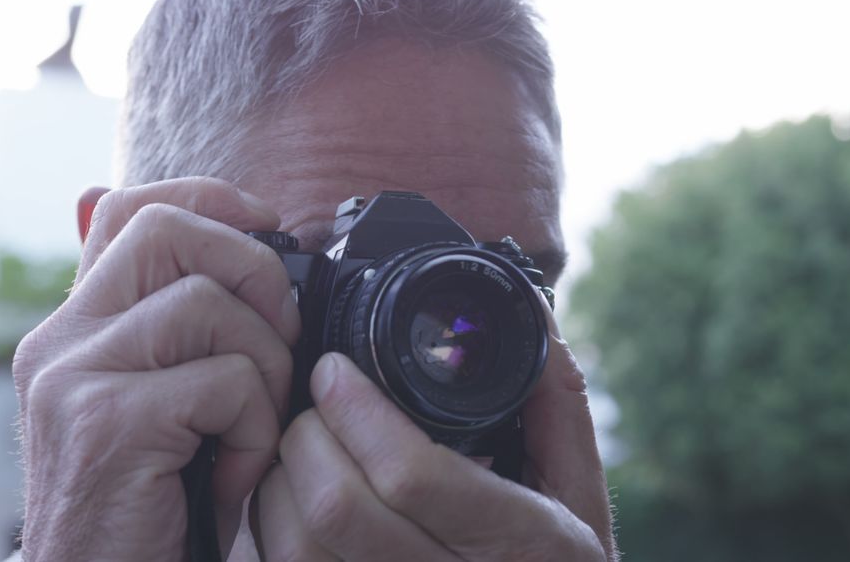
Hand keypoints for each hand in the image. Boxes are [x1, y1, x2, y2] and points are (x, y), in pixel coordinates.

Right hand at [13, 178, 300, 560]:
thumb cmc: (156, 500)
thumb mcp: (171, 403)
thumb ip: (192, 334)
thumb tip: (262, 257)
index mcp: (81, 325)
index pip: (132, 211)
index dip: (210, 199)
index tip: (267, 226)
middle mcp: (63, 339)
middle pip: (169, 233)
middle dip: (254, 271)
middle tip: (279, 337)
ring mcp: (75, 377)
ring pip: (210, 305)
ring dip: (266, 366)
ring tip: (252, 428)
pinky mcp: (106, 422)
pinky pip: (226, 380)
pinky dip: (257, 426)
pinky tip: (236, 470)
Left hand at [253, 309, 616, 560]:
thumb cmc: (558, 561)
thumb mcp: (577, 487)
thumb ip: (553, 400)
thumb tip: (526, 312)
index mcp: (522, 543)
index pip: (415, 477)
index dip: (359, 412)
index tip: (336, 370)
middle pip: (340, 509)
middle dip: (309, 436)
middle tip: (315, 404)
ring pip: (300, 549)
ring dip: (281, 482)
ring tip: (303, 448)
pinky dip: (273, 528)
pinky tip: (296, 501)